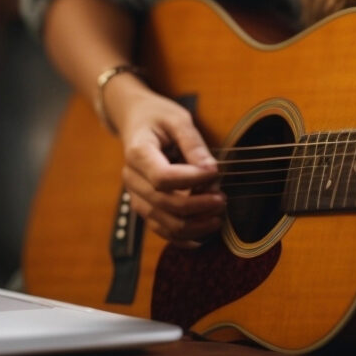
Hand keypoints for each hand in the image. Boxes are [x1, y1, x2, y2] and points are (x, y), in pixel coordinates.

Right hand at [108, 82, 223, 247]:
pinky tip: (205, 234)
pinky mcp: (145, 206)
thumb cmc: (157, 117)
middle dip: (198, 205)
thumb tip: (211, 171)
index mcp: (137, 153)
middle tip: (223, 198)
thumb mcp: (178, 119)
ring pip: (163, 223)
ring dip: (195, 225)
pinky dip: (183, 238)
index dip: (192, 180)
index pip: (163, 177)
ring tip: (218, 214)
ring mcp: (136, 195)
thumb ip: (194, 144)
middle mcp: (132, 178)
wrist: (135, 120)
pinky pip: (161, 230)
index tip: (215, 173)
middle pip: (164, 204)